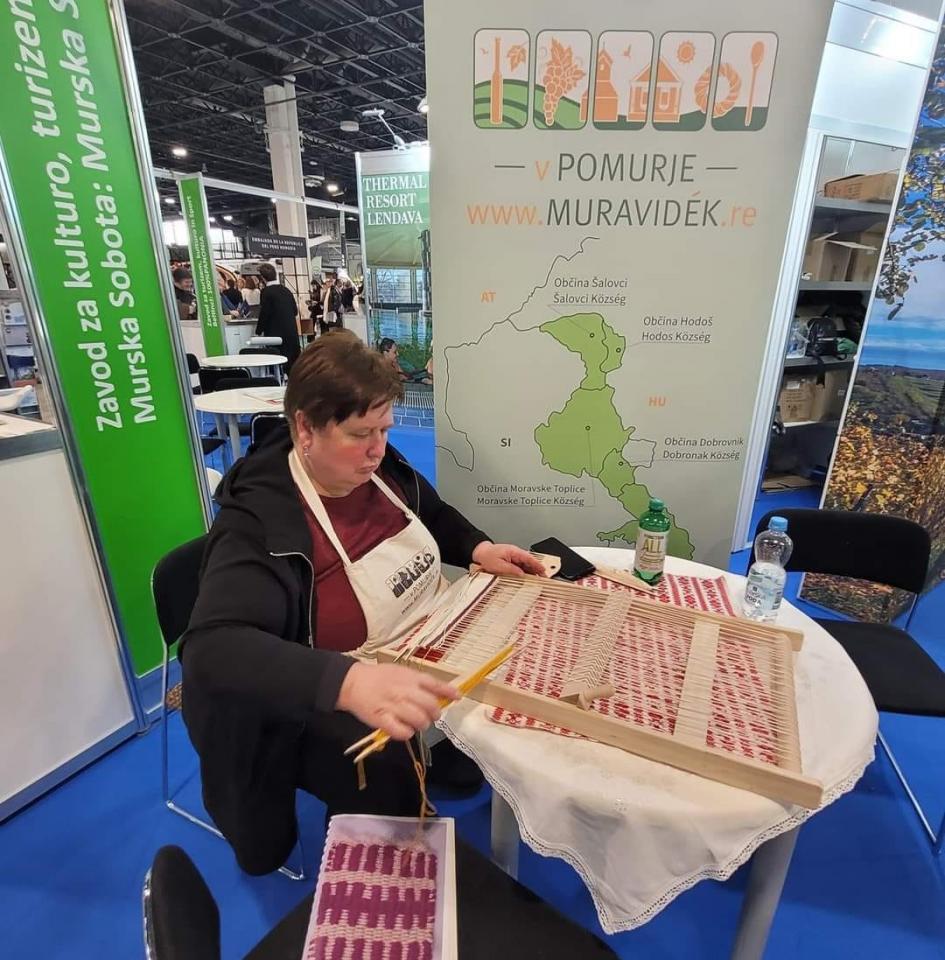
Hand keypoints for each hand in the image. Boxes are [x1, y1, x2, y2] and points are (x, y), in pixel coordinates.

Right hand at [335, 663, 457, 740]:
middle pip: (430, 706)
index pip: (435, 684)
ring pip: (419, 720)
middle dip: (434, 714)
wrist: (353, 682)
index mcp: (410, 677)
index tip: (457, 697)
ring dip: (423, 725)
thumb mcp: (401, 671)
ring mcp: (394, 706)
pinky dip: (407, 733)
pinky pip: (402, 732)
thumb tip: (439, 691)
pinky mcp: (382, 720)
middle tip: (430, 716)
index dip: (448, 692)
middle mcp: (404, 691)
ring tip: (418, 724)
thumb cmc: (379, 677)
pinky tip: (405, 730)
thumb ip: (419, 681)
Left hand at [471, 541, 545, 576]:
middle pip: (529, 562)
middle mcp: (515, 553)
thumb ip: (511, 569)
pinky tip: (528, 578)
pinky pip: (521, 566)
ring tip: (538, 580)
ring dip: (532, 571)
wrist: (480, 553)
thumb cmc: (487, 556)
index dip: (537, 564)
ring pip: (526, 565)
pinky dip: (525, 572)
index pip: (529, 558)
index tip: (543, 570)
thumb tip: (521, 574)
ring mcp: (514, 557)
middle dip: (537, 569)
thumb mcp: (498, 565)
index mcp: (514, 551)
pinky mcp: (511, 561)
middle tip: (543, 578)